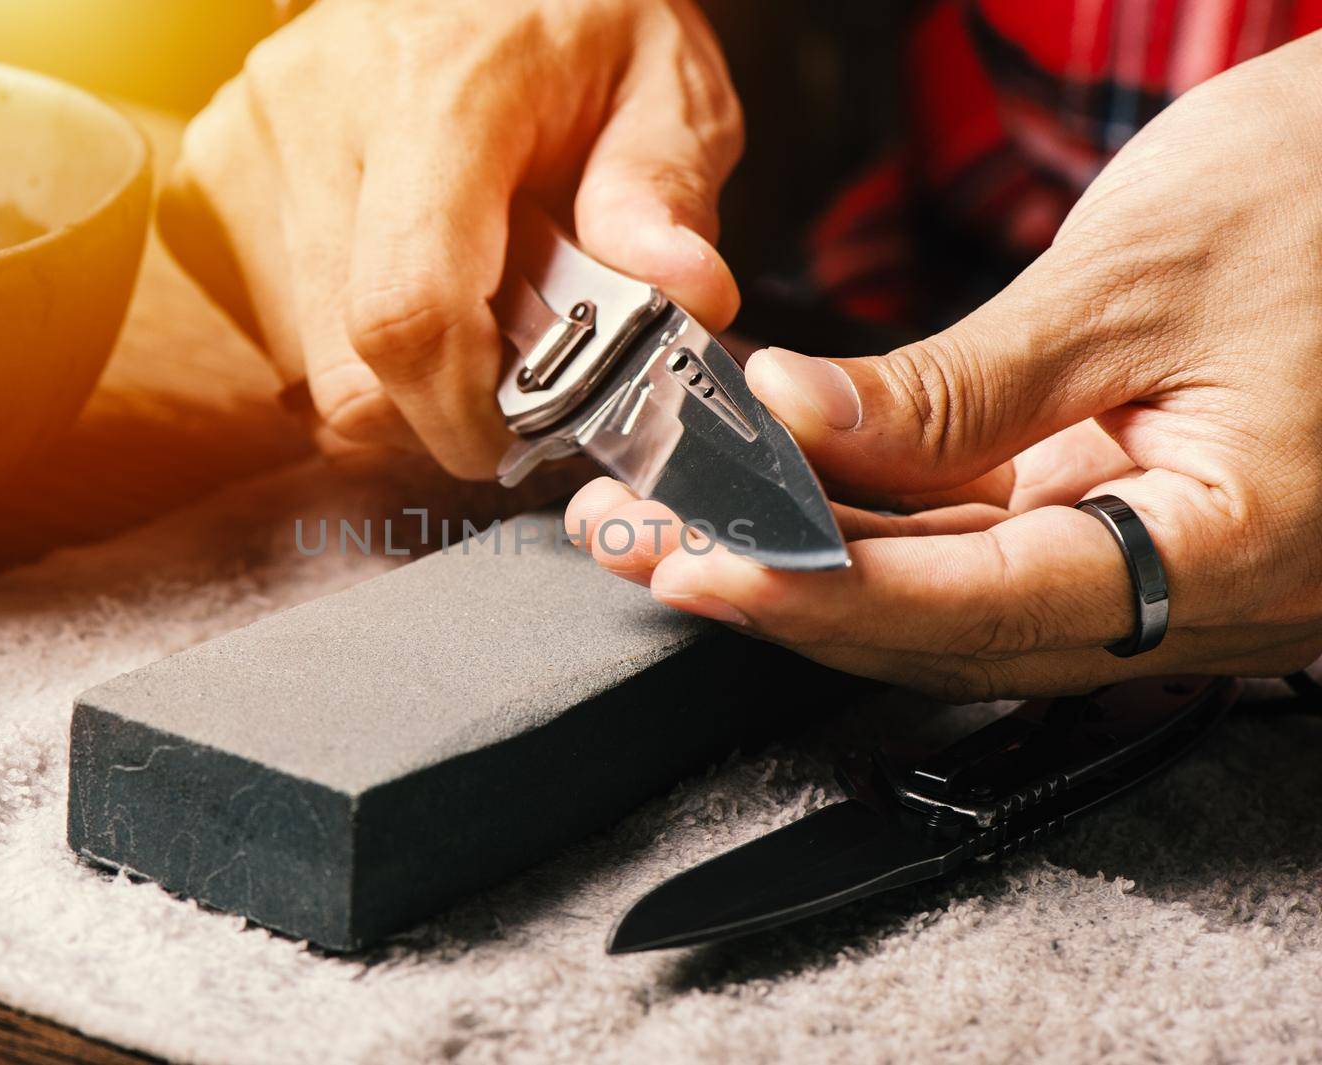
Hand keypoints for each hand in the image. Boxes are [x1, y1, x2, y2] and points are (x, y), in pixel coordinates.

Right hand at [160, 0, 742, 477]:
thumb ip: (663, 190)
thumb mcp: (658, 79)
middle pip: (347, 364)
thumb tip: (687, 295)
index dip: (457, 414)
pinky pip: (278, 330)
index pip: (409, 311)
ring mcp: (243, 151)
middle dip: (435, 405)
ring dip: (394, 372)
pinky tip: (400, 267)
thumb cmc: (567, 14)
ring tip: (460, 288)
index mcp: (433, 90)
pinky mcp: (209, 186)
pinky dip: (348, 337)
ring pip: (308, 363)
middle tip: (506, 363)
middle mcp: (311, 116)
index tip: (508, 440)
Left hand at [568, 31, 1321, 699]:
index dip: (833, 598)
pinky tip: (779, 488)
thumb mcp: (1132, 282)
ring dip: (812, 557)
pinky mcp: (1118, 514)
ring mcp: (1155, 560)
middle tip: (654, 545)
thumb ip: (960, 387)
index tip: (712, 569)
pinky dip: (874, 518)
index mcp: (1233, 550)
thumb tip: (802, 419)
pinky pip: (979, 541)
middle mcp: (1197, 590)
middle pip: (952, 624)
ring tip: (681, 516)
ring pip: (951, 590)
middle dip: (791, 589)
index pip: (987, 607)